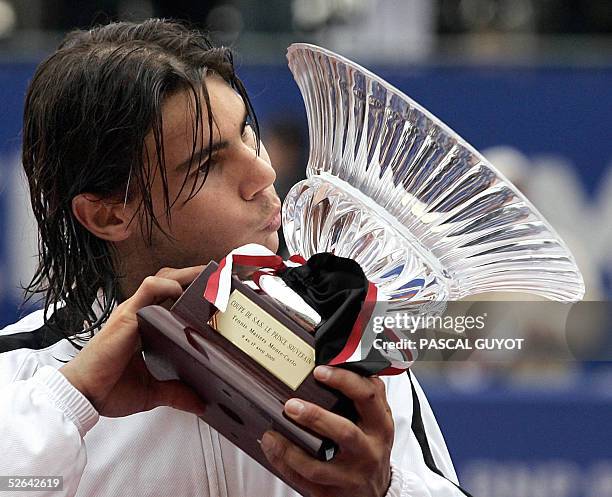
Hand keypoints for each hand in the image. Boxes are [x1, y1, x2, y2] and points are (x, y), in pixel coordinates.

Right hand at [60, 267, 206, 417]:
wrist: (83, 395)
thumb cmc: (108, 390)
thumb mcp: (152, 392)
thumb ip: (176, 393)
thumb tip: (200, 404)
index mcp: (144, 327)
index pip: (169, 299)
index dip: (190, 292)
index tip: (214, 296)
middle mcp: (139, 314)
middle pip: (168, 282)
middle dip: (193, 278)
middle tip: (218, 282)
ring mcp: (133, 312)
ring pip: (161, 279)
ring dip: (186, 276)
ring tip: (209, 278)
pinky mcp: (128, 314)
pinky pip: (149, 287)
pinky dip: (167, 285)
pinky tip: (182, 292)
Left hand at [260, 365, 393, 496]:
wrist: (379, 492)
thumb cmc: (371, 446)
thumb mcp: (377, 419)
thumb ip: (364, 393)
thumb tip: (337, 359)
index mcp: (380, 424)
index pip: (368, 396)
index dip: (344, 380)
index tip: (320, 371)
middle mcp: (368, 450)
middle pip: (345, 432)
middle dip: (315, 417)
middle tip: (291, 405)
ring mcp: (351, 476)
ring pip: (319, 467)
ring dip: (291, 449)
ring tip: (272, 434)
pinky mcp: (333, 494)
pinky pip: (305, 482)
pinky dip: (285, 464)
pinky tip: (273, 448)